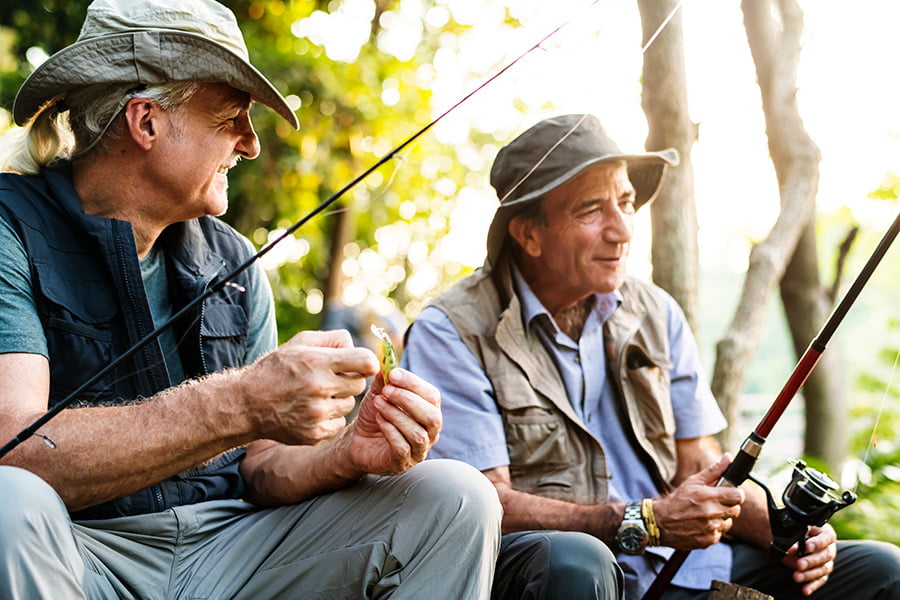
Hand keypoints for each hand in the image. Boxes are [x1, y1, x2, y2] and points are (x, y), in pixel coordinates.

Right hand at [238, 329, 377, 444]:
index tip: (361, 364)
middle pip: (360, 384)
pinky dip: (331, 418)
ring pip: (350, 405)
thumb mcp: (299, 343)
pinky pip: (339, 423)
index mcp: (318, 362)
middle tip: (331, 379)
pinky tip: (313, 410)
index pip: (366, 362)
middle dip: (350, 380)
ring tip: (318, 395)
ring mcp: (317, 414)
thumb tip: (356, 345)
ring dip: (340, 399)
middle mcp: (319, 388)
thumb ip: (332, 339)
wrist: (247, 404)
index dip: (368, 363)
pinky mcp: (314, 433)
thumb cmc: (276, 369)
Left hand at [342, 367, 441, 474]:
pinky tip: (379, 420)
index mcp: (429, 411)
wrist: (357, 440)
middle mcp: (430, 432)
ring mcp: (418, 450)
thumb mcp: (379, 394)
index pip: (432, 396)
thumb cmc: (375, 415)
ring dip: (396, 415)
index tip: (393, 374)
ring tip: (378, 404)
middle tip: (386, 391)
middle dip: (408, 400)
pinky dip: (390, 431)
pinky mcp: (402, 463)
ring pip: (418, 434)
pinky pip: (403, 448)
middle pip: (432, 417)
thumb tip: (387, 363)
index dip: (414, 384)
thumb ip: (385, 379)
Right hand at [653, 454, 744, 549]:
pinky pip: (720, 533)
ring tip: (706, 514)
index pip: (738, 496)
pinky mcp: (709, 540)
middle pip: (736, 510)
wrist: (661, 523)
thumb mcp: (693, 481)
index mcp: (708, 496)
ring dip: (721, 518)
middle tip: (716, 503)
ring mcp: (711, 528)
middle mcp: (711, 513)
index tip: (730, 493)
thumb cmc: (677, 500)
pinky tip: (702, 524)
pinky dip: (714, 529)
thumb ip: (714, 470)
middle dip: (728, 505)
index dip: (736, 493)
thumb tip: (728, 458)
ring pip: (728, 522)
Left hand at [781, 524, 836, 595]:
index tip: (807, 546)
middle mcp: (829, 548)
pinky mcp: (823, 573)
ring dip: (809, 574)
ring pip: (822, 569)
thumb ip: (794, 538)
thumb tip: (791, 548)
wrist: (795, 540)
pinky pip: (820, 580)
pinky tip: (805, 590)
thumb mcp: (796, 532)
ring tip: (796, 576)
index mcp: (824, 533)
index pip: (827, 537)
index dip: (818, 542)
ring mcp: (827, 561)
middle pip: (825, 555)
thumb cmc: (798, 532)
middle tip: (799, 564)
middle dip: (811, 560)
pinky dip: (812, 585)